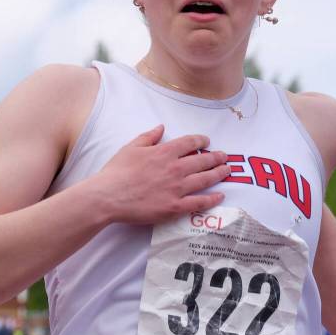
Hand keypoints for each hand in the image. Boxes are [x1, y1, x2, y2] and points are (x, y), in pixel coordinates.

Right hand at [92, 125, 229, 224]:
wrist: (108, 196)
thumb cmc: (116, 171)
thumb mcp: (131, 148)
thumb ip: (148, 137)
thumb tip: (161, 127)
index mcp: (164, 152)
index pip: (190, 142)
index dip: (201, 140)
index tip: (207, 141)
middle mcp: (175, 168)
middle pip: (203, 160)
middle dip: (216, 157)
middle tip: (224, 156)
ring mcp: (177, 188)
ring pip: (205, 179)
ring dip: (219, 174)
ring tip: (227, 170)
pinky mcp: (175, 207)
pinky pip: (199, 202)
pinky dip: (212, 198)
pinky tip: (220, 195)